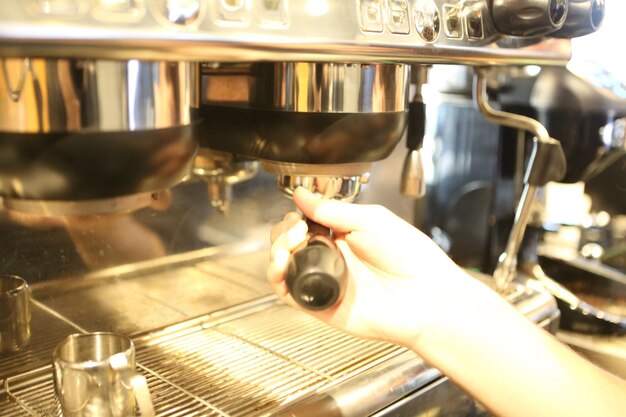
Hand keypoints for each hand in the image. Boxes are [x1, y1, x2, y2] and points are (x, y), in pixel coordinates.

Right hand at [268, 187, 469, 346]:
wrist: (424, 295)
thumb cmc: (409, 257)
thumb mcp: (370, 219)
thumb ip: (331, 209)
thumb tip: (301, 194)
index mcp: (344, 235)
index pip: (305, 223)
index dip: (295, 217)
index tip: (297, 212)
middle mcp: (332, 258)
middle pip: (290, 244)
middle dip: (284, 232)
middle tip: (296, 228)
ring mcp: (325, 281)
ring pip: (284, 266)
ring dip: (276, 251)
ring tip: (288, 243)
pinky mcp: (320, 304)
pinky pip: (289, 292)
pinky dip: (277, 276)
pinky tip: (282, 261)